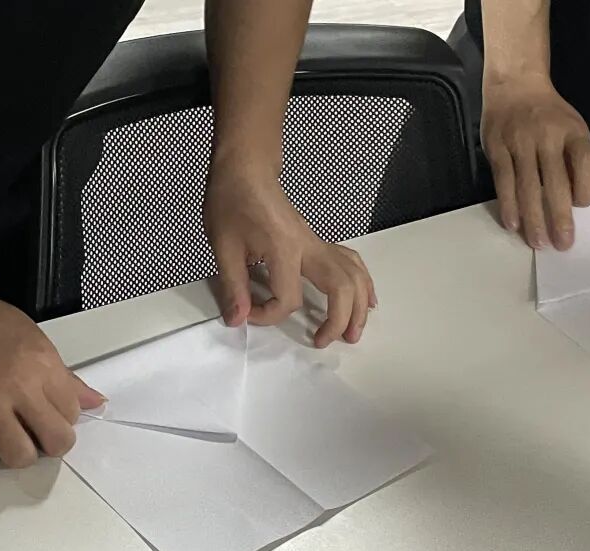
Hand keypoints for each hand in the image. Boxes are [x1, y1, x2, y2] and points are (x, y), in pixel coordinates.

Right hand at [0, 281, 103, 469]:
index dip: (62, 416)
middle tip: (32, 431)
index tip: (46, 411)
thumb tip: (95, 402)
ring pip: (17, 457)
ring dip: (13, 452)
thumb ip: (65, 377)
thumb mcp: (34, 338)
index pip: (73, 414)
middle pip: (55, 442)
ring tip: (2, 434)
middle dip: (49, 443)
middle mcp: (16, 387)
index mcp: (41, 365)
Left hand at [203, 157, 375, 347]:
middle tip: (323, 341)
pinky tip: (366, 299)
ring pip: (354, 275)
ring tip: (353, 332)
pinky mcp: (318, 241)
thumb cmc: (232, 201)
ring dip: (359, 306)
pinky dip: (363, 283)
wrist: (246, 171)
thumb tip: (237, 319)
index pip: (287, 299)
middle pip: (341, 288)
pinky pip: (351, 262)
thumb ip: (233, 286)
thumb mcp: (223, 247)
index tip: (248, 313)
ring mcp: (318, 243)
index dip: (268, 314)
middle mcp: (309, 247)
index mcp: (285, 249)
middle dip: (338, 320)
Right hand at [482, 75, 589, 249]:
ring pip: (527, 187)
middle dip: (560, 216)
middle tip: (563, 243)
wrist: (515, 84)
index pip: (585, 160)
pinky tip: (513, 224)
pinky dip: (508, 205)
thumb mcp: (572, 128)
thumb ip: (576, 159)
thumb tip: (576, 201)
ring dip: (533, 218)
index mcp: (572, 131)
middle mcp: (547, 136)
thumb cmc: (549, 115)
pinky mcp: (496, 148)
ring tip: (538, 242)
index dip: (586, 187)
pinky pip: (503, 182)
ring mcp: (519, 142)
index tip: (583, 207)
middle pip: (555, 181)